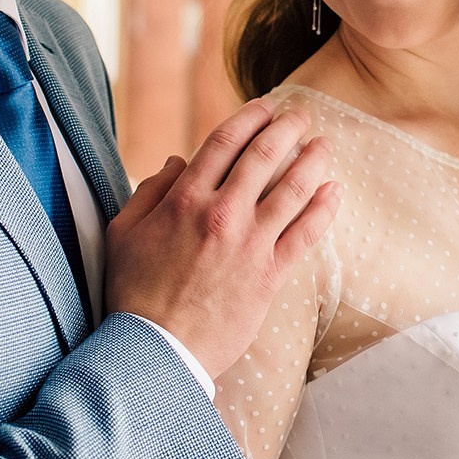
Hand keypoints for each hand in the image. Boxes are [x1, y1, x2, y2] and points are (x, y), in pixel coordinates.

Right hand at [105, 99, 338, 379]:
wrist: (156, 352)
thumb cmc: (133, 293)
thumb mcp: (124, 233)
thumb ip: (148, 190)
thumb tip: (177, 161)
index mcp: (185, 200)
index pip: (224, 142)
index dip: (249, 118)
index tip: (265, 106)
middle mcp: (222, 215)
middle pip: (264, 157)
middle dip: (288, 128)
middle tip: (302, 115)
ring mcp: (250, 245)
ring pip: (293, 190)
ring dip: (313, 162)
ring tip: (324, 146)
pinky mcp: (270, 275)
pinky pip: (306, 234)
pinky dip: (324, 209)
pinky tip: (334, 191)